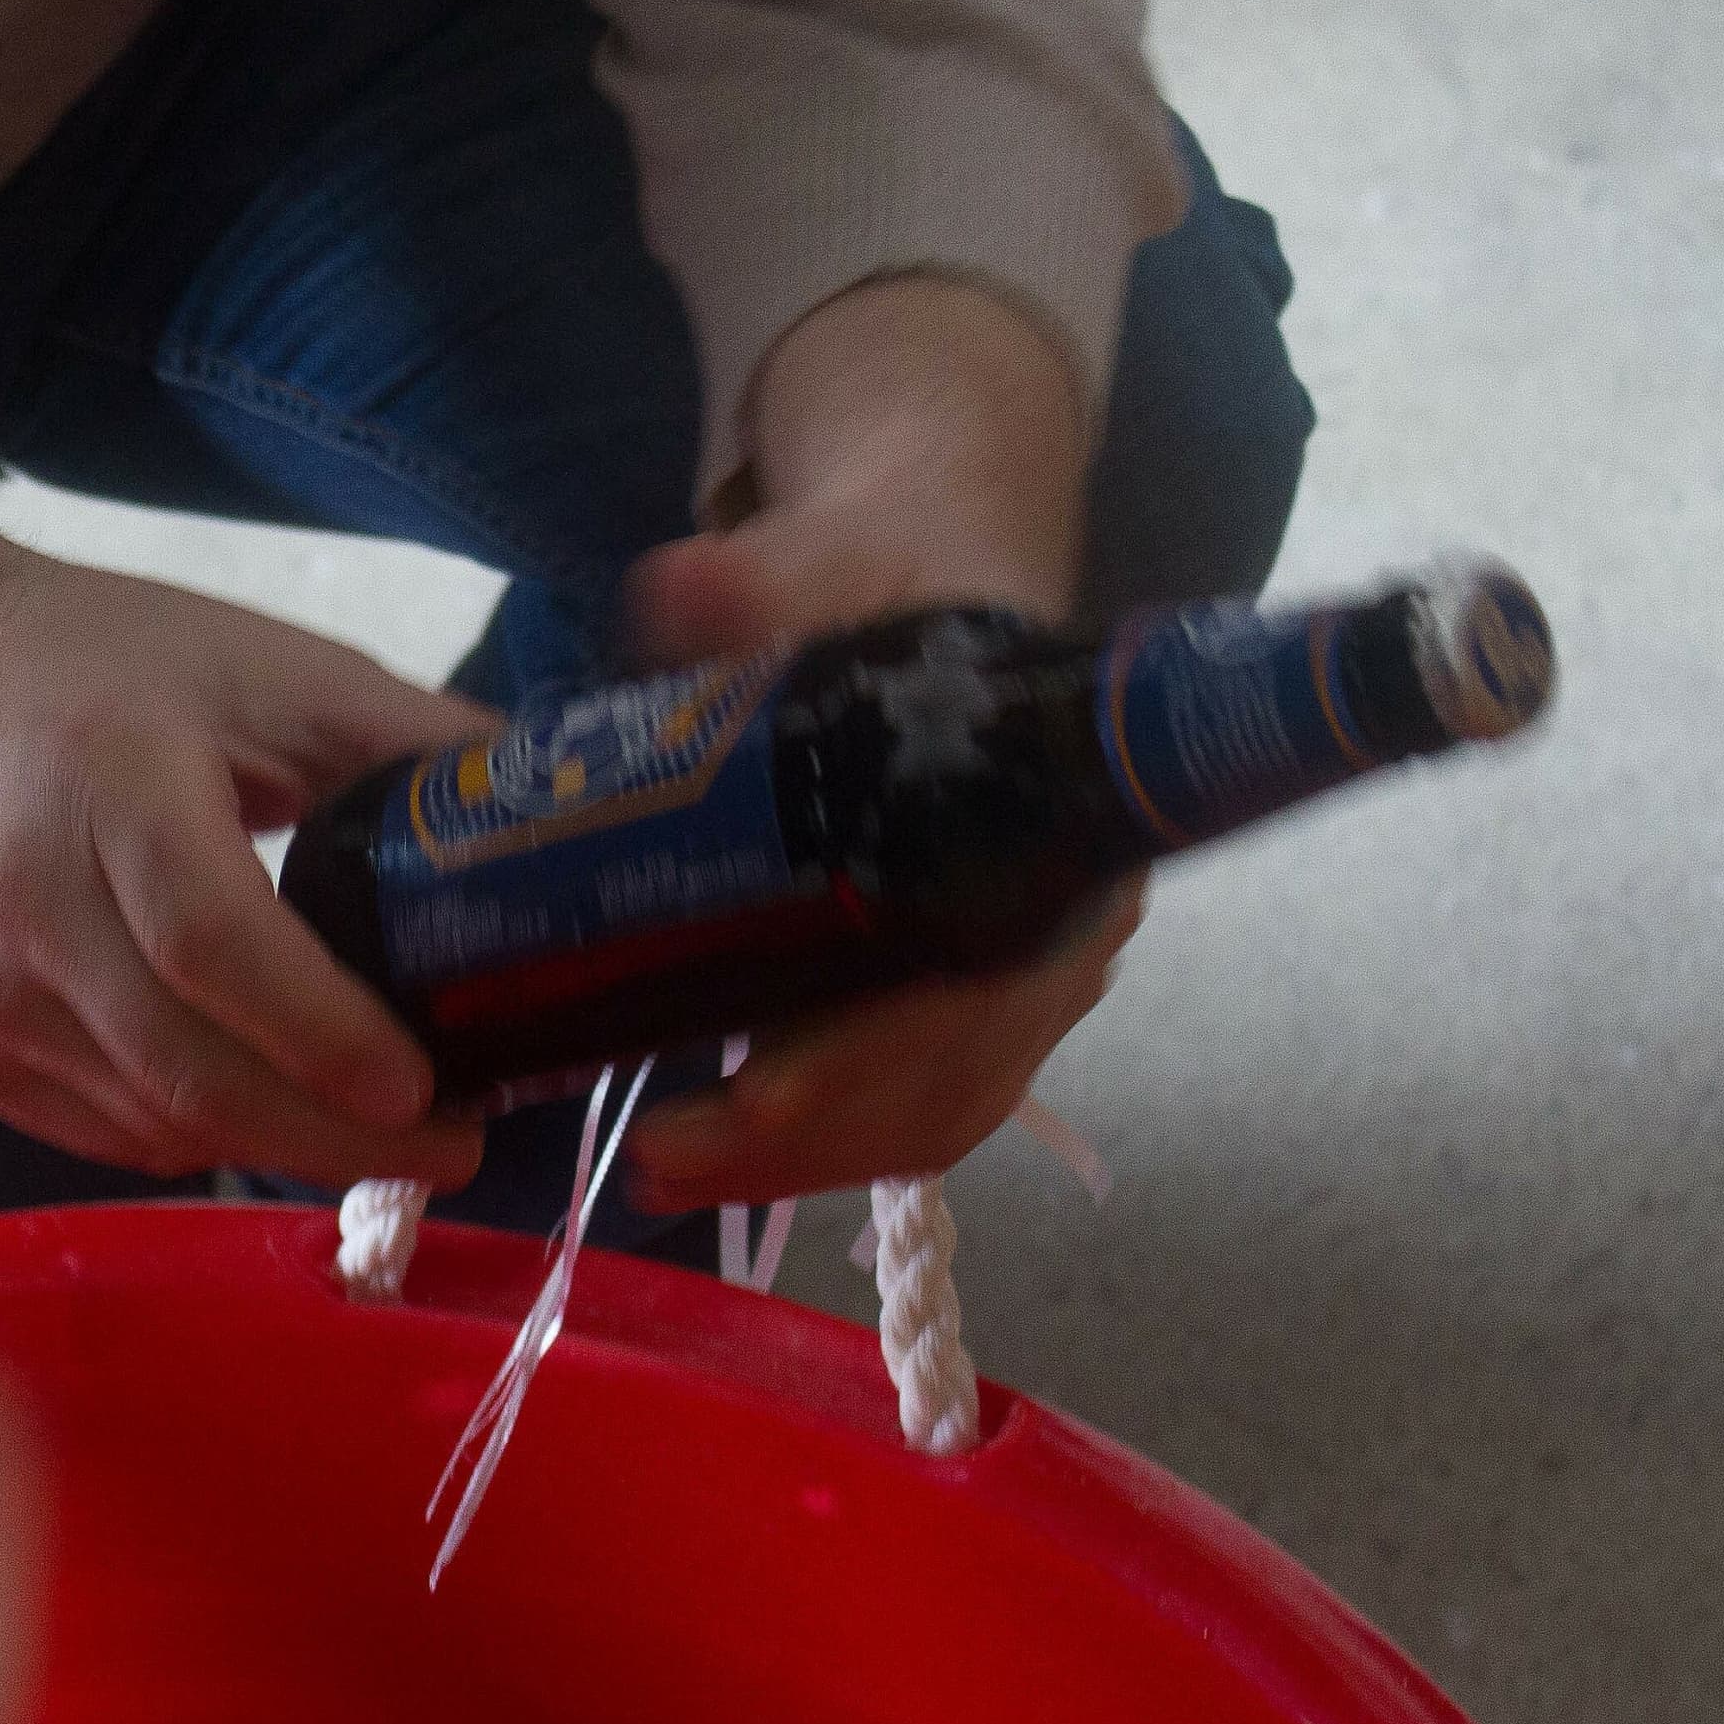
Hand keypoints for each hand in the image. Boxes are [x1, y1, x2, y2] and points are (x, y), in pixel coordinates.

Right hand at [0, 488, 487, 1190]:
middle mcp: (28, 907)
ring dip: (287, 1145)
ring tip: (392, 1127)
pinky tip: (278, 1106)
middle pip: (191, 1071)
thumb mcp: (263, 668)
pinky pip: (111, 1132)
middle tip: (459, 1145)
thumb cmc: (101, 669)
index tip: (432, 1088)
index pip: (212, 944)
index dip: (322, 1035)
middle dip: (340, 1137)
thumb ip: (406, 742)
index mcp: (110, 787)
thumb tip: (562, 805)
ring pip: (158, 1124)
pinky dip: (207, 1135)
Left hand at [619, 274, 1137, 1208]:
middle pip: (949, 1082)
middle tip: (660, 1155)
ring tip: (673, 1164)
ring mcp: (1033, 965)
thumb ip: (754, 579)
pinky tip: (731, 1145)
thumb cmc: (893, 573)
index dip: (859, 1065)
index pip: (971, 994)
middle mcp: (1062, 917)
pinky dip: (831, 1139)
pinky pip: (929, 1101)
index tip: (742, 1098)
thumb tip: (680, 591)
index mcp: (1051, 822)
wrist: (939, 563)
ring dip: (807, 1160)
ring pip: (940, 1111)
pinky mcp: (988, 989)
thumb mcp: (826, 559)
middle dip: (802, 1141)